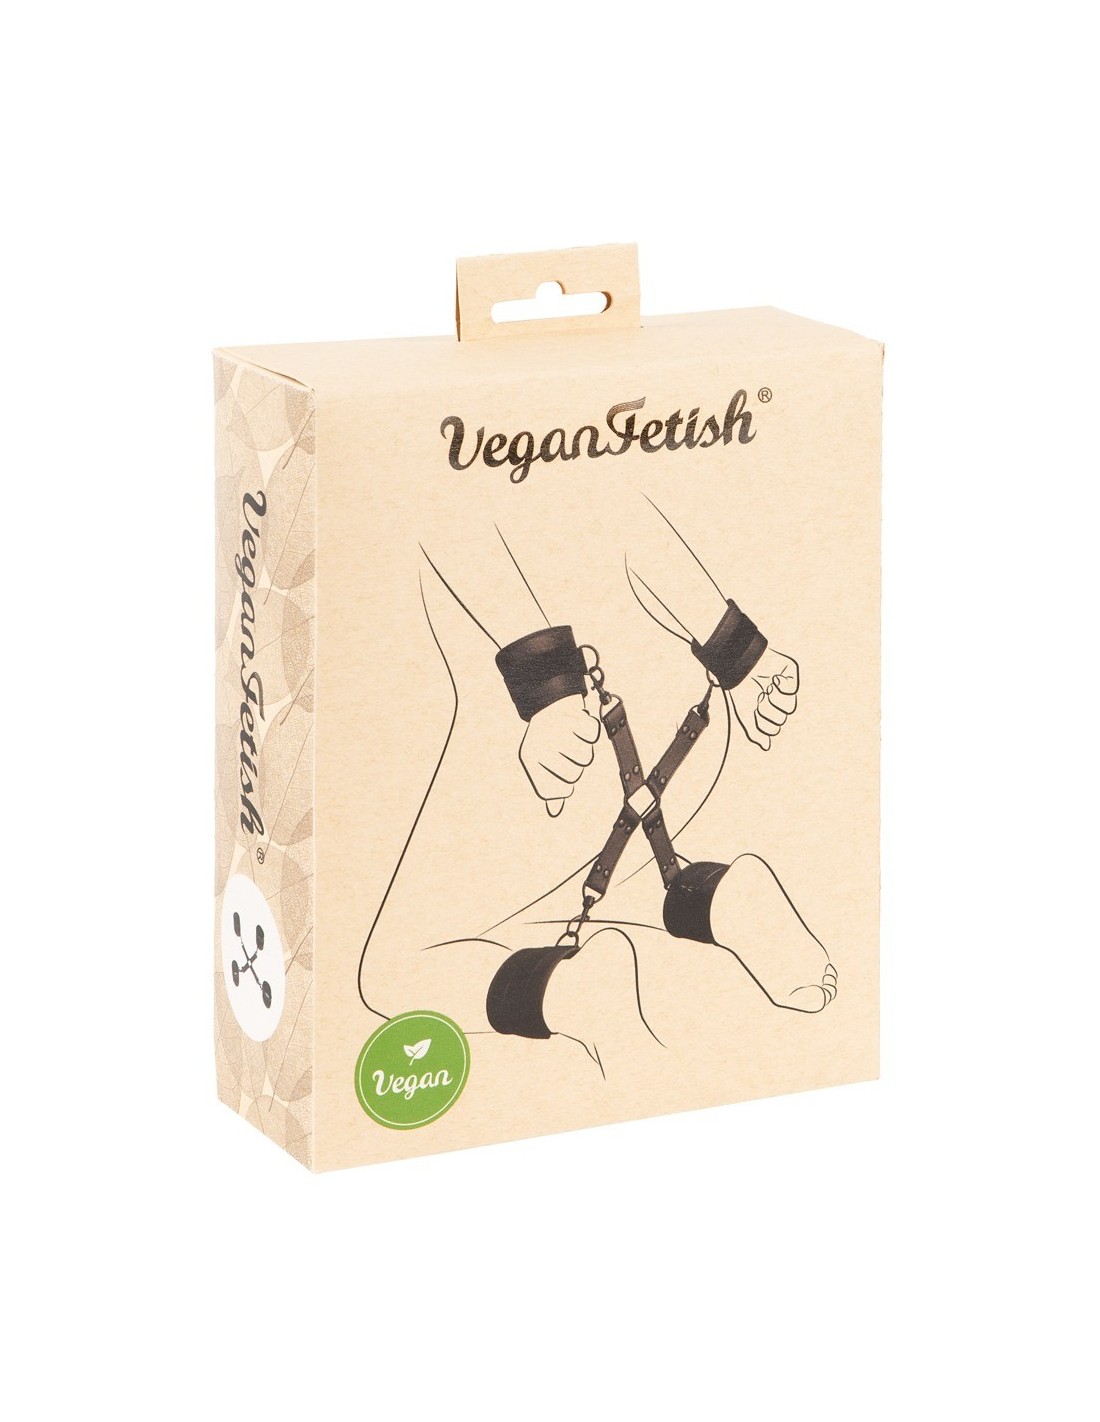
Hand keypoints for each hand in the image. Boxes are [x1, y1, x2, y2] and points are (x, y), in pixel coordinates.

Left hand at [519, 694, 600, 815]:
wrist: (548, 707)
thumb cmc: (546, 742)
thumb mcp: (540, 766)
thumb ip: (550, 788)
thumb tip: (554, 810)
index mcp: (530, 759)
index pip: (557, 791)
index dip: (565, 788)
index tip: (562, 778)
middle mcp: (542, 747)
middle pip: (574, 775)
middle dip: (574, 766)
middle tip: (567, 753)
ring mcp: (558, 732)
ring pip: (585, 757)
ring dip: (583, 748)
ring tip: (572, 739)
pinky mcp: (572, 717)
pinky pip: (592, 736)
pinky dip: (589, 731)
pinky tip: (578, 727)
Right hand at [729, 649, 798, 751]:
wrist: (739, 664)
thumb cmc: (740, 689)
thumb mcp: (744, 714)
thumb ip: (754, 732)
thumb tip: (766, 747)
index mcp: (765, 710)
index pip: (773, 728)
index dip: (763, 723)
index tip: (754, 712)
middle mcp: (775, 701)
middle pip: (781, 719)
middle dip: (767, 710)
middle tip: (759, 698)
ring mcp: (784, 688)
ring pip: (790, 707)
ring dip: (775, 699)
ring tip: (766, 689)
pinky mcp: (790, 675)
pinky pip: (793, 689)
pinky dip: (782, 686)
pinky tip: (773, 679)